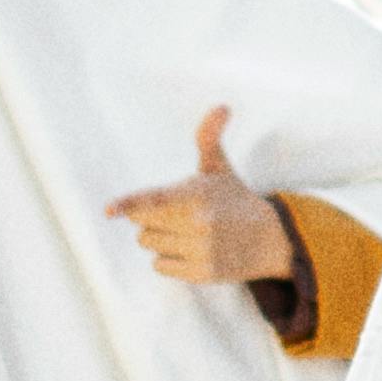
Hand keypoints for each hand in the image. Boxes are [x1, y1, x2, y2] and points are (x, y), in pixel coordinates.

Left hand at [108, 100, 294, 287]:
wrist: (271, 239)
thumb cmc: (235, 199)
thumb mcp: (220, 168)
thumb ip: (210, 137)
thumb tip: (222, 106)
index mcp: (198, 193)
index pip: (156, 199)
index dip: (130, 203)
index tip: (110, 210)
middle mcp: (199, 222)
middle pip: (143, 224)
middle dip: (151, 218)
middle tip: (177, 214)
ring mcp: (202, 250)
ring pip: (149, 244)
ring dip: (159, 238)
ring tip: (185, 233)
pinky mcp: (203, 273)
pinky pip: (160, 266)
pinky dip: (168, 260)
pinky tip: (190, 250)